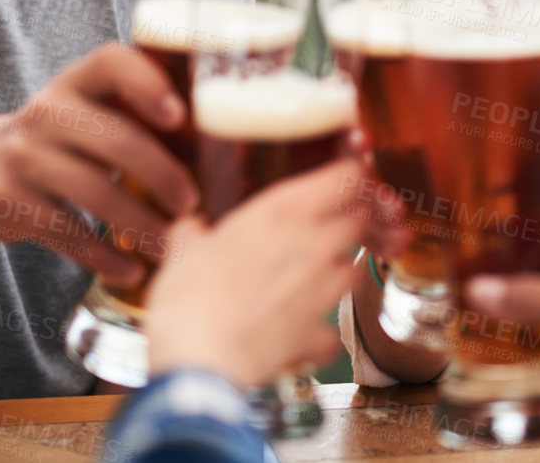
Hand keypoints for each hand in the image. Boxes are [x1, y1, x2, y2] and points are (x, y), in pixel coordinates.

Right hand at [0, 43, 197, 283]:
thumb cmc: (62, 139)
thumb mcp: (89, 111)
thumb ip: (138, 116)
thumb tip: (226, 150)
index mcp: (78, 81)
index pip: (112, 62)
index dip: (148, 83)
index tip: (182, 115)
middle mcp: (47, 110)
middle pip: (117, 139)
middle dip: (163, 175)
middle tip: (194, 205)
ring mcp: (23, 156)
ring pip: (95, 191)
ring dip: (141, 225)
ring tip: (172, 247)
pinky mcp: (7, 200)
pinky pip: (66, 232)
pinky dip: (103, 256)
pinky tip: (132, 270)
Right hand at [147, 158, 367, 386]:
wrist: (200, 362)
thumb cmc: (189, 302)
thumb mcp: (181, 255)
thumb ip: (192, 236)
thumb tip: (189, 228)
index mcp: (278, 214)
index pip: (342, 179)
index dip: (350, 177)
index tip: (346, 180)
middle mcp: (309, 246)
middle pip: (358, 221)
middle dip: (349, 222)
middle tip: (328, 227)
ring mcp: (320, 290)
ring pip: (351, 269)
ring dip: (337, 271)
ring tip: (311, 279)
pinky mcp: (317, 332)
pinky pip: (331, 330)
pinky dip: (320, 333)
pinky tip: (300, 334)